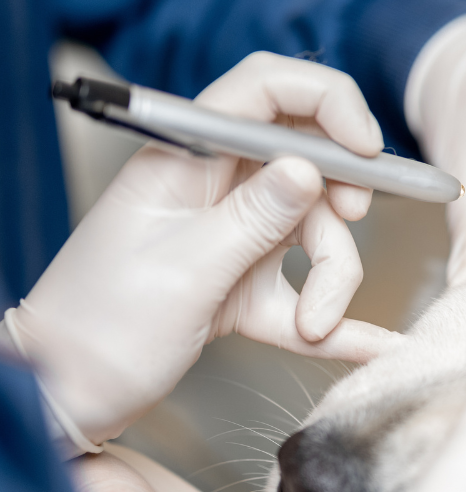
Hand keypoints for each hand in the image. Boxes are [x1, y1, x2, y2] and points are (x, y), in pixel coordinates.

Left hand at [5, 52, 400, 448]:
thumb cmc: (97, 331)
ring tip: (316, 326)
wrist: (64, 400)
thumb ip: (252, 219)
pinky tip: (374, 344)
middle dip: (338, 201)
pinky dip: (337, 321)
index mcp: (186, 160)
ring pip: (313, 233)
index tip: (364, 149)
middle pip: (306, 166)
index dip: (326, 102)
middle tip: (349, 223)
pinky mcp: (242, 285)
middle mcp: (214, 189)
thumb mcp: (184, 271)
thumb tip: (309, 169)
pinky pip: (303, 291)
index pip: (264, 92)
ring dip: (331, 282)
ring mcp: (232, 236)